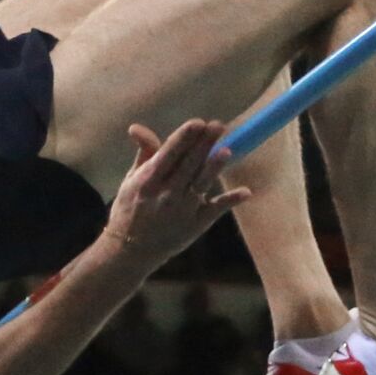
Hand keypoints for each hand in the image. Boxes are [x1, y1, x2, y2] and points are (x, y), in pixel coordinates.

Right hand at [104, 119, 249, 260]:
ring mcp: (181, 211)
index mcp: (148, 181)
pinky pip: (214, 211)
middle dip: (203, 145)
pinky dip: (230, 201)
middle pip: (188, 165)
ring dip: (214, 168)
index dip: (183, 138)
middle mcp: (165, 195)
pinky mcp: (194, 226)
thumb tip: (137, 127)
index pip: (168, 154)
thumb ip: (144, 154)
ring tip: (226, 151)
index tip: (197, 123)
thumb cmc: (129, 210)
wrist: (129, 251)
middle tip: (218, 126)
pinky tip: (246, 192)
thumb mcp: (131, 181)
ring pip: (200, 185)